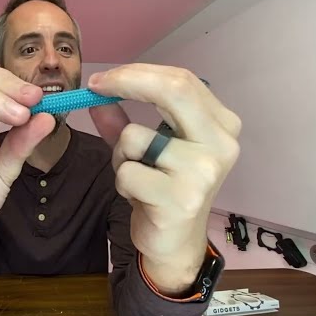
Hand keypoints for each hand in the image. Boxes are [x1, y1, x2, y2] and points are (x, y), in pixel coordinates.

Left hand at [87, 64, 240, 295]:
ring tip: (135, 175)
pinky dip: (122, 181)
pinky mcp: (180, 200)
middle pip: (173, 90)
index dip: (137, 73)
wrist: (175, 242)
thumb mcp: (144, 150)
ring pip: (135, 137)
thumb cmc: (163, 188)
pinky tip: (139, 196)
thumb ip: (122, 121)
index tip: (102, 79)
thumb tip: (97, 94)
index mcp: (220, 125)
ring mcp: (203, 173)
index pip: (181, 81)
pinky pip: (128, 172)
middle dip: (126, 82)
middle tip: (95, 87)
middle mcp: (220, 144)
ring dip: (120, 154)